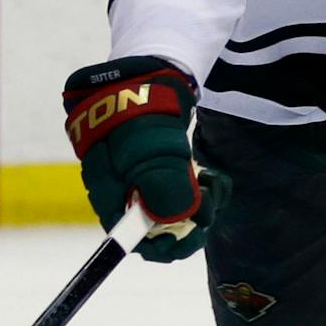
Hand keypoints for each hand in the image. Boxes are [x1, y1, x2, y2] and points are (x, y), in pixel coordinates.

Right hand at [61, 57, 222, 260]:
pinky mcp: (162, 173)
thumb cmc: (139, 115)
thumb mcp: (152, 151)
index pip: (135, 242)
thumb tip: (176, 219)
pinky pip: (186, 194)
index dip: (167, 246)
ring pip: (179, 212)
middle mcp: (126, 195)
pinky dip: (204, 189)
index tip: (196, 233)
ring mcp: (144, 183)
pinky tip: (213, 176)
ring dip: (203, 202)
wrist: (142, 79)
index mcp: (112, 196)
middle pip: (162, 229)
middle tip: (210, 194)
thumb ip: (163, 187)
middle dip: (193, 218)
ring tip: (213, 181)